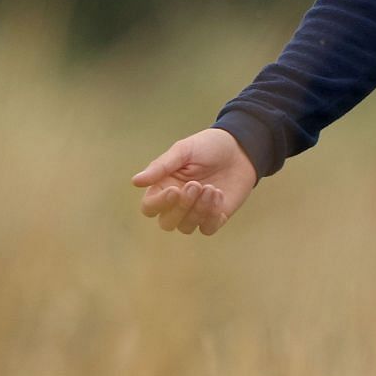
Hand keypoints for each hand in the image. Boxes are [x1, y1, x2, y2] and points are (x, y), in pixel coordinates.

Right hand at [132, 128, 257, 235]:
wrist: (240, 148)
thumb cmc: (207, 146)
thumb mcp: (183, 150)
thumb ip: (161, 167)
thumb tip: (135, 181)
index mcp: (164, 185)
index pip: (149, 207)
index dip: (159, 203)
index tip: (175, 190)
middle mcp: (177, 202)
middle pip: (166, 223)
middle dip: (181, 208)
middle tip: (196, 185)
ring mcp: (196, 212)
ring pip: (186, 227)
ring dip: (199, 210)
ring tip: (212, 188)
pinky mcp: (215, 217)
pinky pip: (207, 229)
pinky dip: (212, 216)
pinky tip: (219, 195)